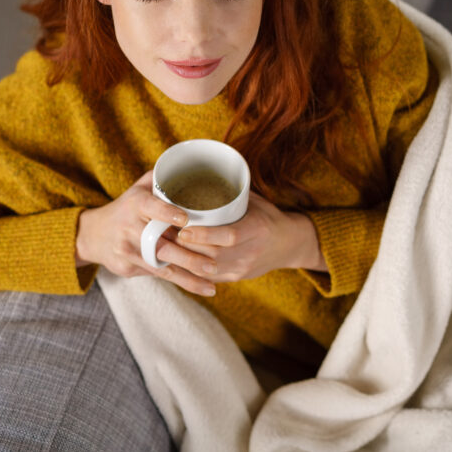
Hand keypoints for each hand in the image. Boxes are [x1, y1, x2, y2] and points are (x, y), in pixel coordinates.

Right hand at [75, 171, 218, 296]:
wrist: (93, 235)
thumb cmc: (127, 208)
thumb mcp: (139, 189)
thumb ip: (162, 179)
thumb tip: (192, 167)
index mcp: (135, 204)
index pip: (151, 208)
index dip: (167, 213)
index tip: (185, 219)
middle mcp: (129, 228)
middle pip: (160, 245)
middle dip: (188, 257)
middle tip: (213, 263)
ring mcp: (127, 250)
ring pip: (161, 266)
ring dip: (188, 276)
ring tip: (211, 283)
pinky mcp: (127, 268)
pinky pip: (158, 275)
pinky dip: (181, 282)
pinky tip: (202, 287)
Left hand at [175, 192, 326, 282]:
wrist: (289, 244)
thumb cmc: (267, 215)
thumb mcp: (254, 201)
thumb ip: (229, 192)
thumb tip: (198, 173)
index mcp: (258, 229)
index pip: (229, 236)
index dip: (204, 235)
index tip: (182, 228)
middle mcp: (251, 252)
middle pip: (214, 255)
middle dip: (186, 248)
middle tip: (162, 237)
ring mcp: (243, 268)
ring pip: (208, 270)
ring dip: (183, 261)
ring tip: (162, 248)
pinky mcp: (236, 278)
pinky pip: (209, 278)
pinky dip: (189, 270)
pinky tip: (174, 261)